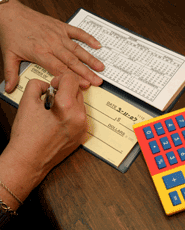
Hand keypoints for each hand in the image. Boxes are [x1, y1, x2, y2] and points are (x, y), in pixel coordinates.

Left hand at [0, 0, 103, 92]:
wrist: (10, 13)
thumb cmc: (11, 34)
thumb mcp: (8, 55)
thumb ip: (11, 74)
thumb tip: (9, 89)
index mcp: (40, 53)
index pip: (60, 69)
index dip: (73, 78)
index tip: (84, 85)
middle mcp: (52, 44)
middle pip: (72, 61)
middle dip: (87, 72)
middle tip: (98, 80)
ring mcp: (58, 35)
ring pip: (77, 49)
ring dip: (90, 58)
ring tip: (101, 67)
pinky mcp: (61, 27)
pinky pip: (77, 32)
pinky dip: (88, 38)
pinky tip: (97, 45)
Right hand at [0, 71, 86, 208]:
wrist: (29, 160)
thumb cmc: (27, 135)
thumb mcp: (27, 102)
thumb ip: (38, 85)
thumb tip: (47, 84)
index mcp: (66, 105)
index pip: (71, 79)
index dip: (59, 79)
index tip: (54, 85)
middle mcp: (79, 116)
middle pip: (77, 90)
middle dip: (65, 90)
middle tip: (52, 99)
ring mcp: (82, 126)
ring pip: (80, 103)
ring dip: (69, 102)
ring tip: (55, 111)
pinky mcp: (82, 135)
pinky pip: (81, 116)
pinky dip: (72, 114)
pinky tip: (60, 120)